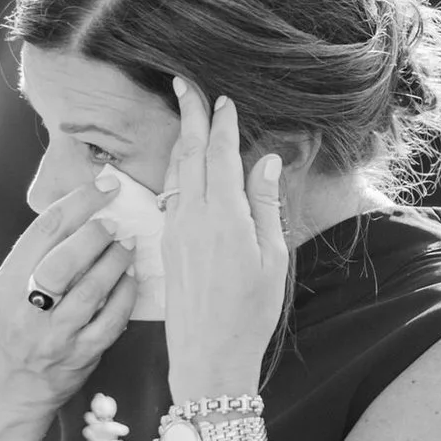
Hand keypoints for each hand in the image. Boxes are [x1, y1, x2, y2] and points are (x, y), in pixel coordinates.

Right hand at [0, 181, 137, 412]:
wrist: (11, 390)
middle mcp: (26, 310)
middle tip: (115, 223)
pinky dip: (126, 295)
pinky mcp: (80, 357)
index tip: (104, 187)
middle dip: (96, 235)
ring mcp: (54, 336)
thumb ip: (38, 257)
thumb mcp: (9, 290)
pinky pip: (111, 321)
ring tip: (128, 245)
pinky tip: (132, 279)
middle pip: (64, 261)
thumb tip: (86, 211)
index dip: (78, 202)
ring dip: (116, 262)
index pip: (43, 231)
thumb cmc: (14, 329)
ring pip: (92, 291)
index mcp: (7, 284)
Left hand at [158, 79, 286, 406]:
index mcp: (224, 216)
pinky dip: (178, 169)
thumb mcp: (271, 258)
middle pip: (190, 153)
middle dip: (189, 115)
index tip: (222, 97)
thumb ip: (265, 204)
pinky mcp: (169, 245)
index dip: (221, 122)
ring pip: (176, 172)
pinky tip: (182, 164)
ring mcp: (176, 230)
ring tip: (183, 113)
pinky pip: (171, 193)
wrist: (209, 357)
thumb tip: (265, 160)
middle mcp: (193, 216)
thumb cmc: (249, 313)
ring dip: (181, 139)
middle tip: (183, 83)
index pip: (220, 154)